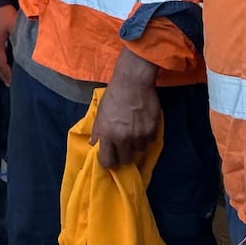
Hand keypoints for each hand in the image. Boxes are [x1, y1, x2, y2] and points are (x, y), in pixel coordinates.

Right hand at [0, 5, 16, 85]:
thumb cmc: (4, 12)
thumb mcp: (15, 25)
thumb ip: (20, 39)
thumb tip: (28, 51)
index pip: (1, 65)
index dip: (8, 75)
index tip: (15, 83)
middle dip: (3, 76)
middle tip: (11, 84)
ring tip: (7, 78)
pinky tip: (2, 65)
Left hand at [92, 48, 159, 168]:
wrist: (132, 82)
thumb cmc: (113, 95)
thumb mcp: (100, 112)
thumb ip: (97, 130)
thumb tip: (93, 143)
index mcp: (107, 135)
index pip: (107, 161)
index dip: (109, 162)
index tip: (111, 158)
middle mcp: (123, 138)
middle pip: (125, 160)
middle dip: (124, 155)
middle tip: (124, 146)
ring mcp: (139, 135)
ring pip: (139, 150)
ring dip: (136, 144)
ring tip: (134, 131)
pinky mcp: (152, 130)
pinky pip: (150, 141)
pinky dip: (147, 136)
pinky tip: (143, 125)